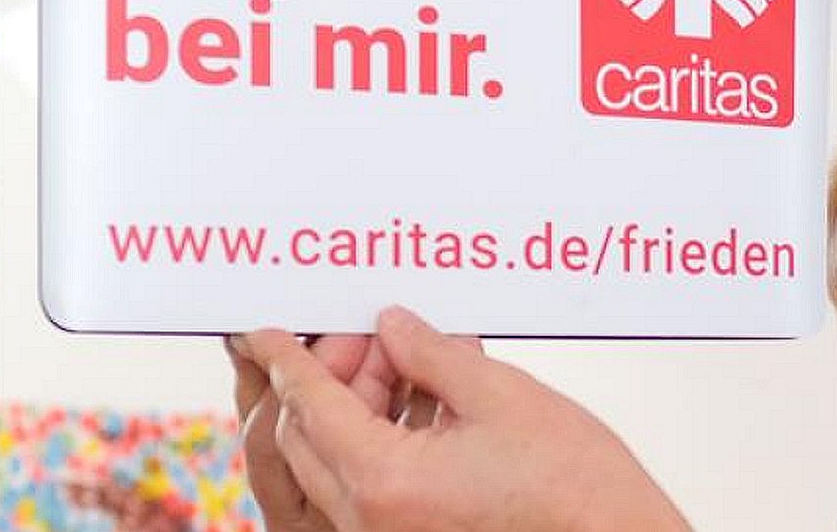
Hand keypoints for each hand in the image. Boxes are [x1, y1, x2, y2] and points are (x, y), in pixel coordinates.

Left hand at [232, 308, 690, 531]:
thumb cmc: (574, 484)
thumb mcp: (501, 395)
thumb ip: (432, 354)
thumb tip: (391, 325)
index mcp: (383, 482)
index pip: (309, 405)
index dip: (284, 358)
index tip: (262, 330)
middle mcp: (370, 522)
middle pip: (304, 439)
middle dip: (326, 378)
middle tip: (370, 334)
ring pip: (333, 464)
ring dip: (354, 408)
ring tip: (408, 361)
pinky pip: (366, 488)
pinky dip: (378, 441)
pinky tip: (423, 399)